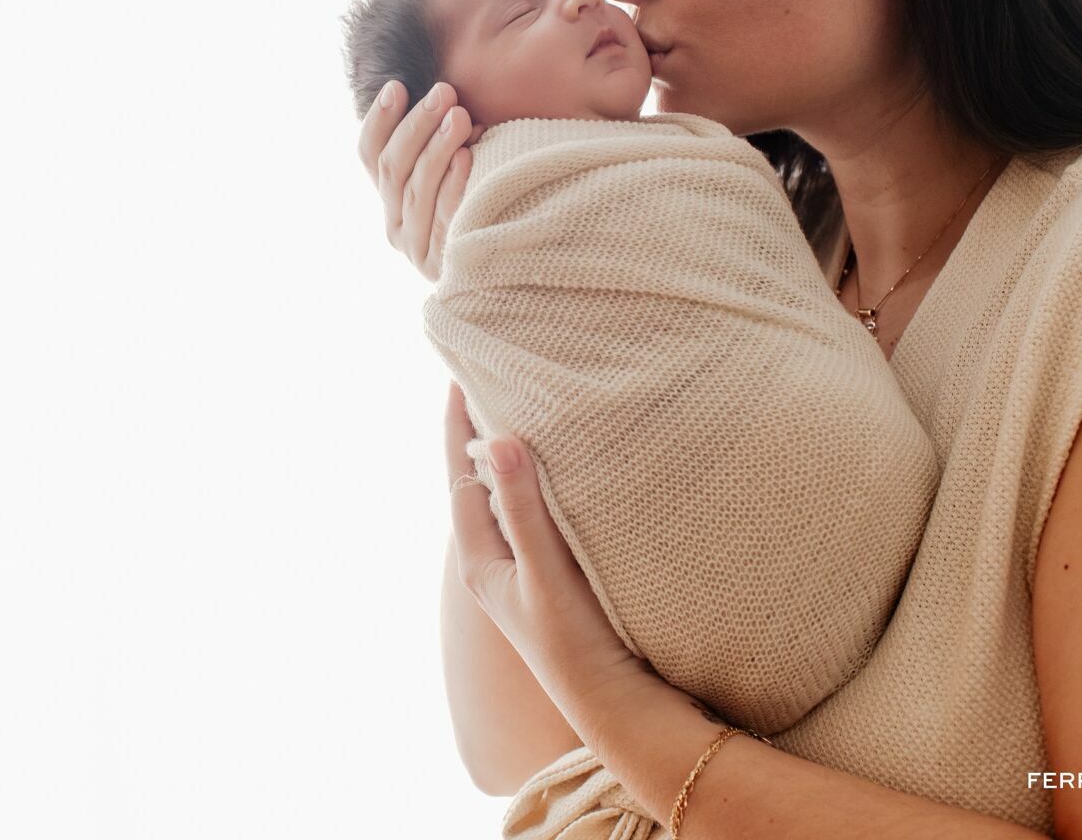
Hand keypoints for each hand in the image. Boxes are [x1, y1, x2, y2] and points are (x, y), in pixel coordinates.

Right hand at [356, 80, 478, 281]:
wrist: (509, 274)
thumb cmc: (484, 205)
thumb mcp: (452, 172)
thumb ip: (436, 143)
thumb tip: (441, 92)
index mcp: (389, 199)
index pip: (369, 156)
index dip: (379, 120)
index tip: (397, 86)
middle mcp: (394, 225)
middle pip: (393, 169)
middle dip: (417, 125)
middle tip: (444, 92)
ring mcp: (415, 248)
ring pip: (415, 190)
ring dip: (436, 148)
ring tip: (459, 116)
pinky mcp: (442, 265)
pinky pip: (445, 217)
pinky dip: (453, 185)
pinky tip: (467, 156)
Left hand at [444, 383, 650, 716]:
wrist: (621, 707)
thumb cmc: (576, 645)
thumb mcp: (547, 573)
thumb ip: (525, 508)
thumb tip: (499, 439)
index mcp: (481, 561)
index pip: (461, 475)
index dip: (459, 425)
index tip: (460, 374)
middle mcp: (499, 562)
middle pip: (485, 481)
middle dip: (486, 432)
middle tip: (498, 377)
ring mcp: (530, 570)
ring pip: (517, 497)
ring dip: (521, 456)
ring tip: (532, 407)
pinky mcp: (561, 577)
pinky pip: (545, 514)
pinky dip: (549, 483)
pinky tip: (574, 466)